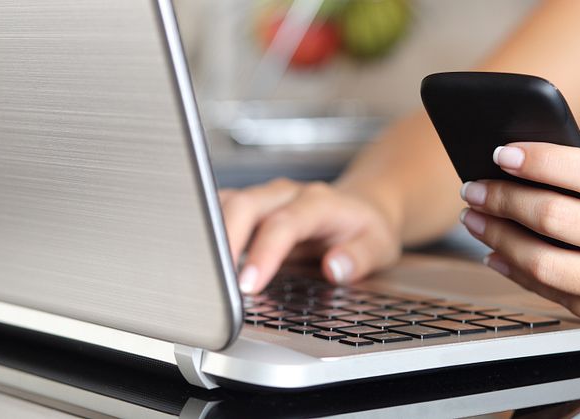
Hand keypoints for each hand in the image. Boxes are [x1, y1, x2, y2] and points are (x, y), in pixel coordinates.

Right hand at [219, 178, 401, 294]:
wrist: (360, 207)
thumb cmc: (365, 228)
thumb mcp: (379, 246)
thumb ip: (360, 257)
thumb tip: (335, 268)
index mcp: (319, 202)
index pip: (285, 223)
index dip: (264, 252)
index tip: (248, 284)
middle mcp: (286, 195)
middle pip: (245, 205)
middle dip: (225, 242)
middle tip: (216, 284)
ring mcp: (264, 198)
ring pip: (224, 204)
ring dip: (209, 236)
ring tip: (201, 275)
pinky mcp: (248, 208)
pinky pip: (219, 212)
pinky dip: (206, 234)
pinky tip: (200, 261)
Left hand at [459, 142, 579, 357]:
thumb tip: (539, 171)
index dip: (538, 160)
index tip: (503, 153)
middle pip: (555, 217)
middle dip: (502, 199)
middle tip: (475, 188)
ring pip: (546, 263)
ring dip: (498, 239)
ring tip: (477, 221)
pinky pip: (557, 296)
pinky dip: (518, 274)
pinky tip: (499, 256)